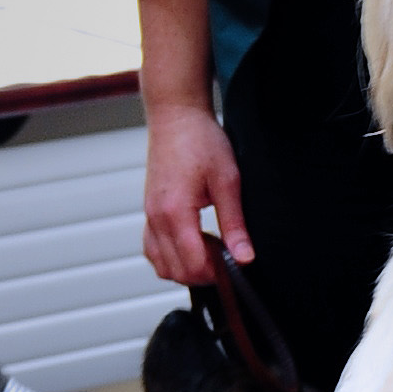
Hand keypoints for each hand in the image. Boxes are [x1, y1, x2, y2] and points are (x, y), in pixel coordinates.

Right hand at [142, 102, 251, 286]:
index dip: (216, 273)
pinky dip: (171, 258)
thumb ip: (234, 223)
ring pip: (161, 265)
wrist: (176, 117)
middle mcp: (156, 218)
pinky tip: (192, 243)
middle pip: (176, 271)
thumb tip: (244, 257)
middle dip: (203, 274)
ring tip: (210, 250)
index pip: (192, 264)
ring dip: (186, 268)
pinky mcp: (148, 212)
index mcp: (175, 212)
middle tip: (227, 257)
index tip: (235, 265)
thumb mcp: (228, 181)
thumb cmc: (200, 141)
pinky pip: (152, 250)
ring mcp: (148, 217)